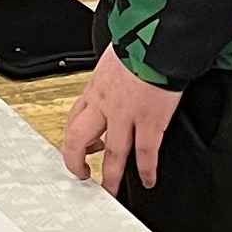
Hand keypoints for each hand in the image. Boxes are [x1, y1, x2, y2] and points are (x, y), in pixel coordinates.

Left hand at [59, 47, 182, 195]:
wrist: (158, 40)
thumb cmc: (139, 43)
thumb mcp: (113, 58)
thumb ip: (111, 74)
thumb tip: (116, 73)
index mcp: (95, 89)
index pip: (74, 120)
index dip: (73, 139)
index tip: (80, 148)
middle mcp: (104, 105)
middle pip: (79, 141)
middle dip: (78, 162)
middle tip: (83, 176)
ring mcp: (126, 116)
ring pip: (111, 154)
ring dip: (111, 176)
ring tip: (112, 190)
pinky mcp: (150, 121)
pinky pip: (145, 153)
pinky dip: (146, 170)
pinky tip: (148, 179)